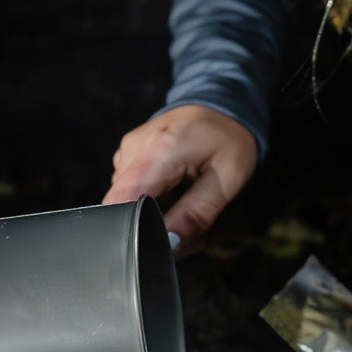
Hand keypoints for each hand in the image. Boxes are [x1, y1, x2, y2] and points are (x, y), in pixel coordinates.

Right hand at [103, 105, 256, 257]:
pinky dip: (150, 197)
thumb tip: (169, 246)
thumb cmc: (229, 140)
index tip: (166, 240)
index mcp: (158, 151)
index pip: (122, 204)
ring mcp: (128, 149)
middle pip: (123, 206)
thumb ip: (195, 216)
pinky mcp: (128, 154)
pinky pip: (129, 187)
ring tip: (184, 201)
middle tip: (188, 222)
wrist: (223, 105)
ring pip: (126, 200)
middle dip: (152, 224)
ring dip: (152, 212)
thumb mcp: (226, 181)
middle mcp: (134, 148)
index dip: (139, 230)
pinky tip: (173, 190)